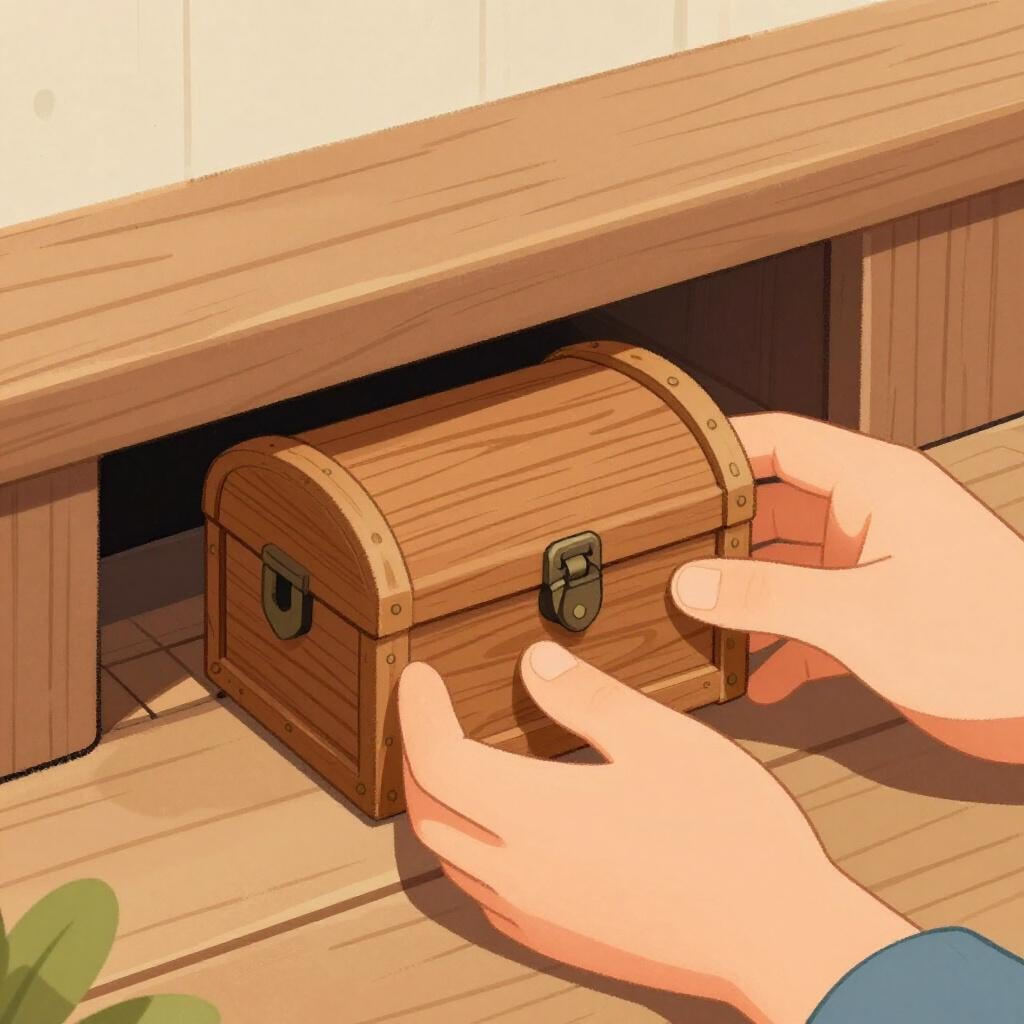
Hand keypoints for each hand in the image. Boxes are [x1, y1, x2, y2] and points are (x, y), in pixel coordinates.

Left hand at [399, 642, 915, 1023]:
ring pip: (451, 857)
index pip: (437, 759)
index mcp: (536, 817)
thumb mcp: (660, 739)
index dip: (417, 711)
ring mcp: (538, 913)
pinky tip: (505, 827)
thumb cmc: (730, 839)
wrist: (778, 937)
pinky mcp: (562, 938)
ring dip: (440, 803)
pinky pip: (486, 891)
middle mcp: (522, 873)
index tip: (419, 677)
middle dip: (416, 755)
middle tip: (429, 713)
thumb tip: (534, 665)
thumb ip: (586, 698)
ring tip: (457, 761)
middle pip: (429, 811)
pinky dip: (472, 847)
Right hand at [672, 413, 1023, 761]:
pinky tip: (760, 680)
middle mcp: (868, 518)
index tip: (672, 470)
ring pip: (785, 568)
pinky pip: (809, 621)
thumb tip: (693, 584)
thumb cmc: (997, 638)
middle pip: (772, 508)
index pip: (781, 440)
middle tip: (669, 559)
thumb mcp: (862, 614)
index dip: (724, 448)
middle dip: (723, 537)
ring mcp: (871, 567)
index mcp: (874, 484)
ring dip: (747, 597)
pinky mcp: (877, 616)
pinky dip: (781, 649)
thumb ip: (768, 595)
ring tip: (699, 622)